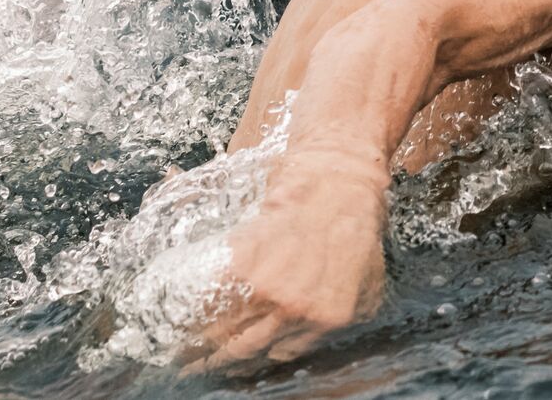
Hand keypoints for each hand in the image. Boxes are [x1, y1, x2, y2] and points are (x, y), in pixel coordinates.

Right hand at [181, 149, 390, 373]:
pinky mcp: (242, 264)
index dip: (257, 355)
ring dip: (200, 339)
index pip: (278, 353)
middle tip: (195, 366)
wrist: (338, 186)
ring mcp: (267, 288)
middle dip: (216, 360)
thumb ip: (339, 320)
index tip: (241, 356)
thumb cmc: (356, 230)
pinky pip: (210, 297)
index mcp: (326, 320)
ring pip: (222, 327)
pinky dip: (194, 307)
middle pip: (244, 348)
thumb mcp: (368, 285)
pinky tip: (184, 314)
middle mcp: (294, 311)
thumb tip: (312, 340)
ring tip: (183, 347)